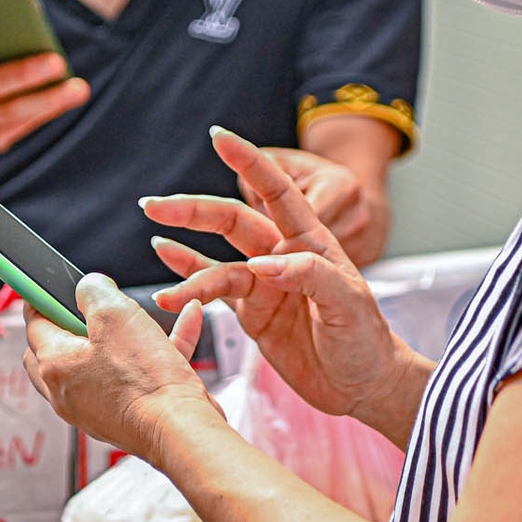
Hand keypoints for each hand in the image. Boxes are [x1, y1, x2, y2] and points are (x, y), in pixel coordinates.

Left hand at [23, 273, 215, 459]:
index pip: (34, 324)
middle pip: (56, 350)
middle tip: (89, 306)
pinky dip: (155, 350)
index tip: (51, 287)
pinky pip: (134, 375)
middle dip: (69, 324)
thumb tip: (88, 287)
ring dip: (121, 335)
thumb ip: (93, 291)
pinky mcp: (124, 414)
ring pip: (97, 362)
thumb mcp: (115, 312)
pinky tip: (187, 322)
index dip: (42, 298)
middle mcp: (67, 392)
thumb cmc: (145, 378)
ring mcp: (94, 408)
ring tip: (144, 313)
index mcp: (55, 365)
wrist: (180, 429)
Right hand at [144, 127, 416, 433]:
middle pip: (231, 222)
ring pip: (216, 262)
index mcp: (311, 241)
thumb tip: (261, 264)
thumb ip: (309, 275)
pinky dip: (187, 277)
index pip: (276, 191)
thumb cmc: (367, 339)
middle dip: (193, 210)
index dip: (249, 162)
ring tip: (154, 254)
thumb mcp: (349, 303)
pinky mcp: (252, 312)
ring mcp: (264, 283)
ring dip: (184, 260)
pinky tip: (164, 265)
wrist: (364, 384)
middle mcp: (282, 255)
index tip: (219, 137)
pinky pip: (214, 288)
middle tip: (155, 205)